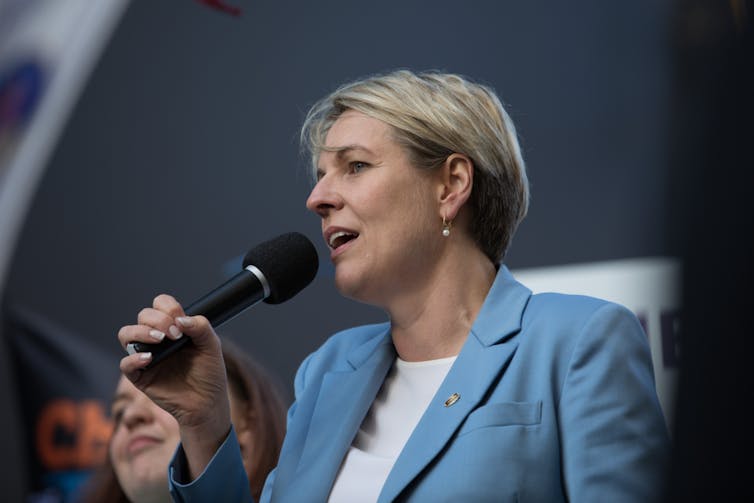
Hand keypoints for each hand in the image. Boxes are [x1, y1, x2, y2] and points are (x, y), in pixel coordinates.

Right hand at [117, 294, 230, 477]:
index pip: (161, 304)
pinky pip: (125, 364)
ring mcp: (146, 356)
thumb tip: (181, 320)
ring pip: (126, 334)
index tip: (181, 321)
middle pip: (143, 315)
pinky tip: (149, 358)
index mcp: (173, 327)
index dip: (168, 307)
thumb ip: (200, 327)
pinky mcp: (140, 376)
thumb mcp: (212, 346)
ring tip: (159, 339)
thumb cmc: (209, 373)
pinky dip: (133, 358)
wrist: (207, 402)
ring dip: (141, 332)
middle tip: (176, 335)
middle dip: (158, 319)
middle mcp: (157, 339)